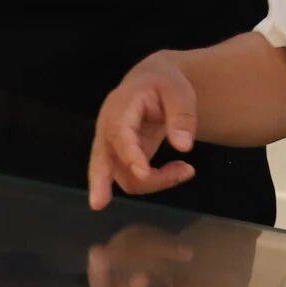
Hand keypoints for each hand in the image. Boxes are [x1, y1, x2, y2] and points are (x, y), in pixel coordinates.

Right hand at [89, 55, 197, 209]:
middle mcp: (109, 128)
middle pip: (100, 159)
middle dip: (99, 182)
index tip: (144, 172)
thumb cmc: (165, 84)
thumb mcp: (179, 92)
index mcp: (120, 106)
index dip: (129, 154)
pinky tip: (179, 172)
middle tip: (98, 204)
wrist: (152, 82)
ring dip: (154, 181)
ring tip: (187, 170)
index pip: (119, 133)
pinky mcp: (121, 158)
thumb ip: (183, 117)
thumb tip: (184, 147)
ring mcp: (112, 146)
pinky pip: (132, 177)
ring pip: (122, 175)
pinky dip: (154, 181)